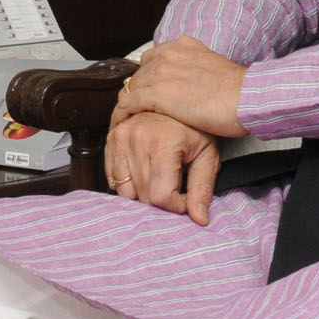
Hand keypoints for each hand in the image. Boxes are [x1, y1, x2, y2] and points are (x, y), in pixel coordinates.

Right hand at [105, 112, 220, 224]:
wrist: (176, 99)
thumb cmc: (195, 128)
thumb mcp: (207, 156)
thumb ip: (202, 189)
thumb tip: (199, 219)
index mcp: (163, 142)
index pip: (161, 196)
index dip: (176, 207)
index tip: (186, 199)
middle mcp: (138, 138)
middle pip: (143, 195)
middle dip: (161, 201)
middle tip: (175, 187)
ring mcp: (121, 137)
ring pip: (125, 191)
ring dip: (143, 193)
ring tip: (160, 179)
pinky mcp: (111, 139)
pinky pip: (113, 178)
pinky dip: (128, 183)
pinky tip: (145, 172)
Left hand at [112, 36, 248, 140]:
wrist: (248, 98)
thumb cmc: (241, 93)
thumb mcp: (216, 73)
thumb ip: (198, 75)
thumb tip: (195, 88)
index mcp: (184, 46)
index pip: (154, 60)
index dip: (150, 79)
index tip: (150, 94)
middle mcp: (168, 54)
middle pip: (140, 74)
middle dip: (138, 92)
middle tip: (138, 111)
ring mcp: (160, 72)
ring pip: (131, 88)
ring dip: (128, 105)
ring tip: (127, 121)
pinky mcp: (155, 94)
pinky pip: (127, 104)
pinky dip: (121, 115)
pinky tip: (122, 126)